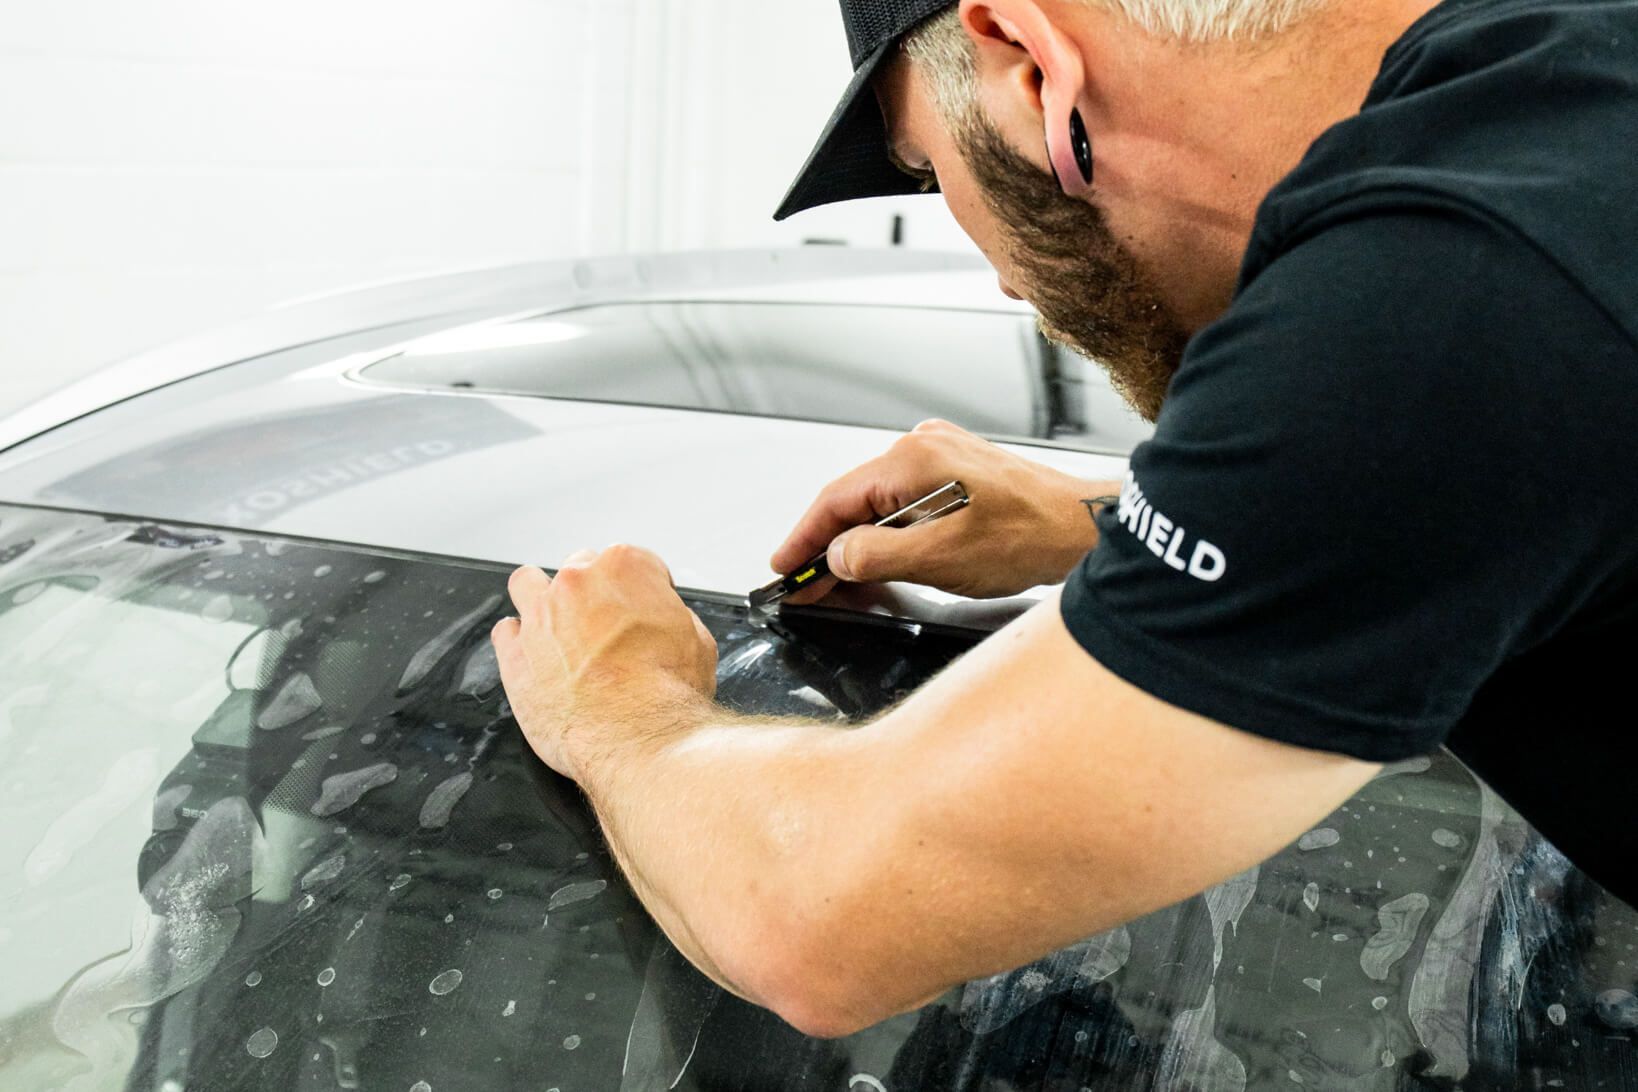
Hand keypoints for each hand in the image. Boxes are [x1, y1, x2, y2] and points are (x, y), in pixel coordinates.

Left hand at [492, 545, 717, 781]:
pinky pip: (505, 631)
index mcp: (625, 568)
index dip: (647, 590)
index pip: (636, 563)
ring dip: (543, 599)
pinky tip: (536, 656)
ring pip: (529, 583)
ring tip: (560, 628)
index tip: (649, 611)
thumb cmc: (668, 694)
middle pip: (581, 569)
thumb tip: (665, 625)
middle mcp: (577, 583)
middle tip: (610, 627)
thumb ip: (674, 620)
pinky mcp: (515, 655)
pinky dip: (518, 640)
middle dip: (596, 594)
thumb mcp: (699, 644)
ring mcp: (540, 616)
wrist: (637, 737)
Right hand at [770, 419, 1118, 601]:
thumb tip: (835, 557)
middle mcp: (922, 447)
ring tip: (842, 584)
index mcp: (912, 460)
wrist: (1084, 528)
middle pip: (854, 500)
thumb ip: (875, 556)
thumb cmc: (1028, 537)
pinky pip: (905, 502)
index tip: (784, 568)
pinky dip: (888, 533)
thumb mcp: (939, 559)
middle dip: (829, 547)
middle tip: (807, 586)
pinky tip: (884, 561)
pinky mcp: (957, 471)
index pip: (835, 500)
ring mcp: (941, 456)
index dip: (803, 538)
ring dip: (859, 543)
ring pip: (879, 503)